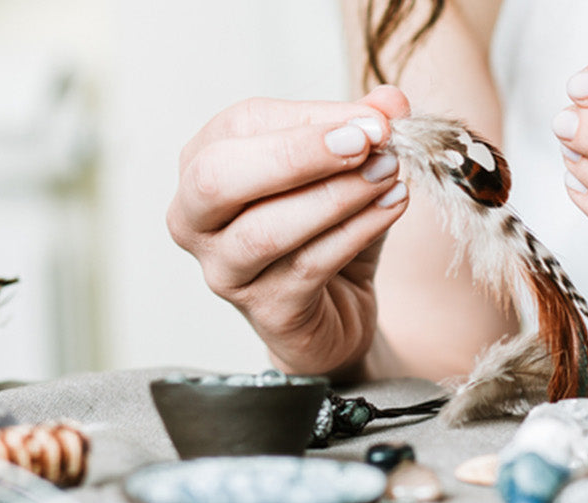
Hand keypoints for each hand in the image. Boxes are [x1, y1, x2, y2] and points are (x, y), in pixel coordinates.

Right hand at [167, 87, 412, 378]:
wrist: (336, 315)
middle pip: (218, 178)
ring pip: (266, 230)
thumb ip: (364, 131)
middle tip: (367, 142)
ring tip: (389, 174)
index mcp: (202, 164)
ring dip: (337, 196)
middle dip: (297, 154)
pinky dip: (357, 231)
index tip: (375, 120)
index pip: (243, 126)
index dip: (311, 118)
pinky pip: (308, 266)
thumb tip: (391, 102)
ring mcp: (224, 271)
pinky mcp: (265, 311)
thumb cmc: (327, 233)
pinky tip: (392, 206)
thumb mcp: (346, 172)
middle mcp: (194, 219)